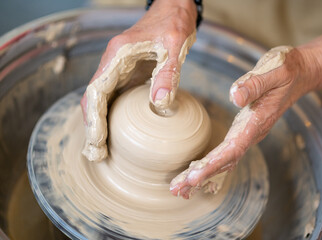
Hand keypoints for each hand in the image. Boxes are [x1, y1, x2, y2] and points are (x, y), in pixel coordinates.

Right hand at [81, 0, 196, 160]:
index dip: (93, 118)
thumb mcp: (174, 46)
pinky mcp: (128, 75)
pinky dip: (111, 117)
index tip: (96, 141)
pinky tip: (115, 133)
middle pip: (94, 100)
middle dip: (92, 127)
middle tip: (96, 154)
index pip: (96, 91)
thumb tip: (161, 104)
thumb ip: (168, 73)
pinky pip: (115, 99)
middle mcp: (113, 64)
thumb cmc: (173, 24)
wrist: (174, 11)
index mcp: (117, 56)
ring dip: (99, 125)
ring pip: (102, 101)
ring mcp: (119, 71)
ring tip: (100, 151)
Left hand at [170, 46, 319, 198]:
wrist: (300, 74)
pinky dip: (211, 166)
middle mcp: (252, 133)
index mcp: (257, 122)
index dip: (212, 164)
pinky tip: (198, 172)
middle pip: (225, 162)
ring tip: (181, 188)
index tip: (193, 177)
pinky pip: (226, 154)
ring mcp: (248, 134)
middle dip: (200, 176)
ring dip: (202, 175)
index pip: (232, 149)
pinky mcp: (244, 130)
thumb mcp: (273, 71)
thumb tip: (234, 97)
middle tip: (177, 189)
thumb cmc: (286, 70)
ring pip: (224, 161)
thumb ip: (254, 84)